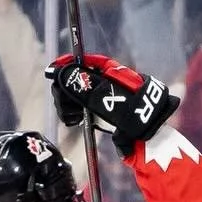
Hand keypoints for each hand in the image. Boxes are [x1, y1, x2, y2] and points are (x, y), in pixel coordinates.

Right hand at [46, 54, 177, 156]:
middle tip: (71, 104)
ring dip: (65, 105)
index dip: (66, 65)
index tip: (53, 74)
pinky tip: (75, 121)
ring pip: (67, 95)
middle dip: (65, 90)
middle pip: (70, 79)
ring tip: (76, 116)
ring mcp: (94, 99)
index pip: (82, 62)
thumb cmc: (137, 116)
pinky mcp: (91, 114)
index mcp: (108, 73)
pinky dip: (68, 115)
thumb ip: (87, 87)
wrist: (148, 139)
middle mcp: (99, 84)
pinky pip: (71, 110)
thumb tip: (63, 73)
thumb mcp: (112, 99)